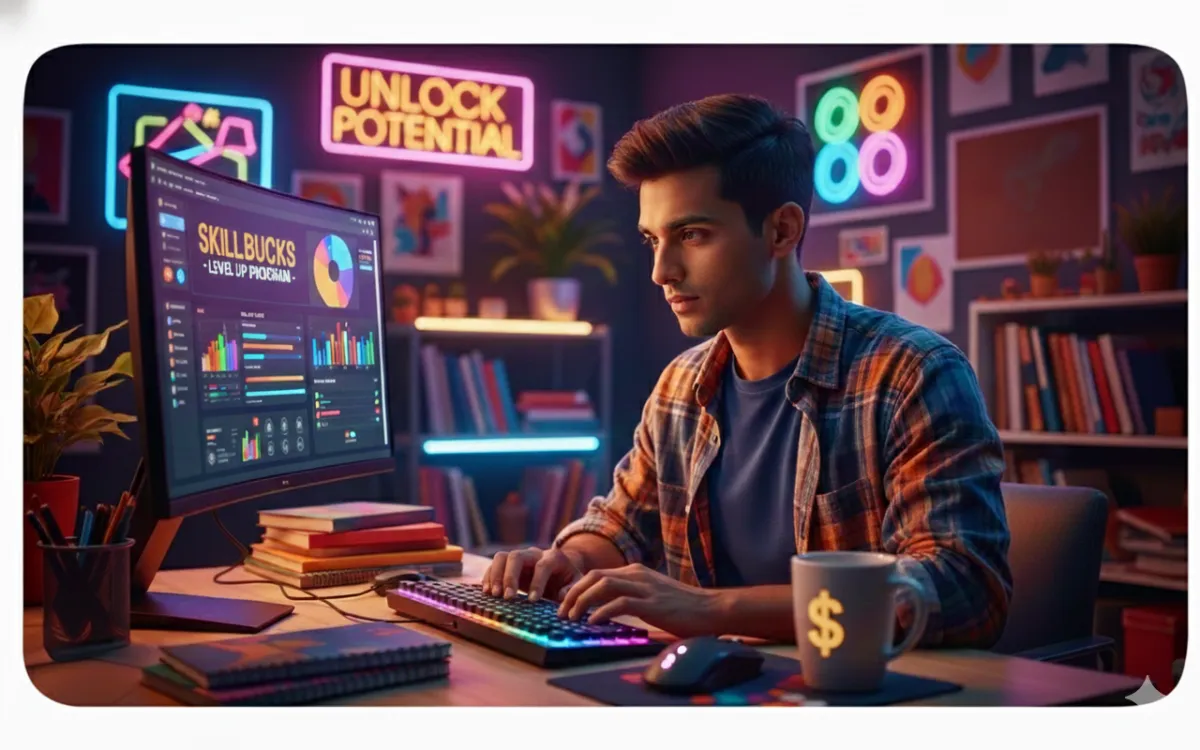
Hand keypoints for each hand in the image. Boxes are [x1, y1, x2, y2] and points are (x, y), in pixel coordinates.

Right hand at [480, 546, 584, 601]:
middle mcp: (534, 554)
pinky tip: (487, 592)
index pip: (542, 566)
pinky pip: (495, 565)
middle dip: (510, 577)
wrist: (560, 572)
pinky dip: (489, 577)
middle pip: (516, 556)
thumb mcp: (577, 584)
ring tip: (494, 595)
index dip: (537, 582)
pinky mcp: (509, 565)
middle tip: (508, 597)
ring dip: (495, 575)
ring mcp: (520, 557)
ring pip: (502, 557)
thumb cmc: (569, 581)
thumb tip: (561, 595)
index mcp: (554, 557)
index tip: (532, 600)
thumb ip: (572, 589)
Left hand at [557, 564, 719, 638]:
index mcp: (635, 571)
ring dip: (582, 601)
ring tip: (571, 618)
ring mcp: (645, 587)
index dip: (576, 587)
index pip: (597, 574)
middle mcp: (637, 574)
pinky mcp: (652, 604)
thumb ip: (631, 595)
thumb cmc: (682, 607)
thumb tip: (605, 608)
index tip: (564, 603)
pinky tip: (593, 622)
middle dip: (572, 593)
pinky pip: (620, 603)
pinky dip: (602, 611)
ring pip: (602, 585)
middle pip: (594, 576)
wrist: (711, 609)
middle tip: (562, 612)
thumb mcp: (652, 594)